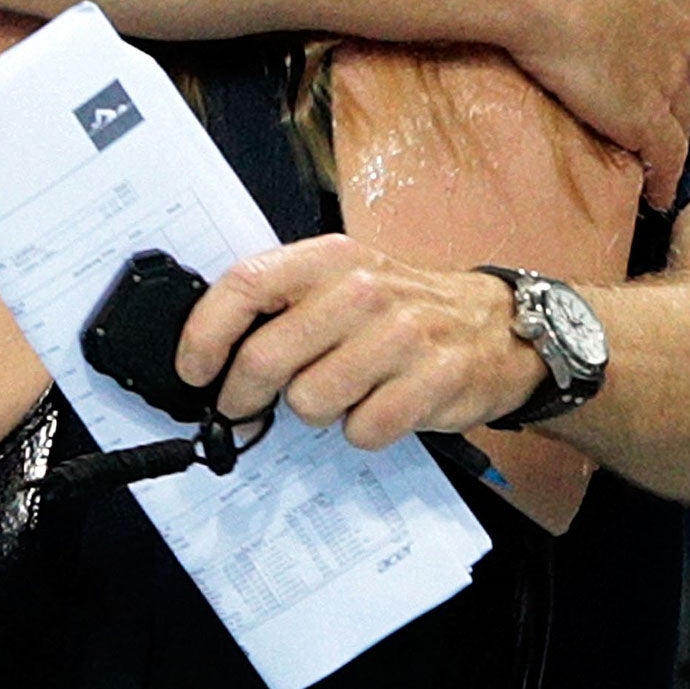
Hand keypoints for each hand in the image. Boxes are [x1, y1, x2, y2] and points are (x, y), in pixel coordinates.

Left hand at [175, 237, 545, 453]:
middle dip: (244, 396)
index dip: (204, 334)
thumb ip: (281, 305)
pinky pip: (362, 430)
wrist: (496, 326)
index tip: (193, 370)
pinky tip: (379, 405)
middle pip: (266, 359)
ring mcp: (402, 336)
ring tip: (341, 392)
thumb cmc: (402, 309)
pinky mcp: (433, 382)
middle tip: (246, 406)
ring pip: (310, 402)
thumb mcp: (341, 281)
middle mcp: (363, 290)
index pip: (245, 284)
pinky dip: (362, 430)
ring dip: (314, 411)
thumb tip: (210, 353)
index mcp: (330, 258)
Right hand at [507, 0, 689, 211]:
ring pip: (683, 108)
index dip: (670, 26)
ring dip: (669, 125)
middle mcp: (687, 25)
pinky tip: (657, 192)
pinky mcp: (643, 115)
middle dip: (671, 74)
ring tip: (648, 144)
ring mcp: (668, 74)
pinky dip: (664, 175)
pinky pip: (666, 155)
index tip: (646, 38)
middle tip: (639, 90)